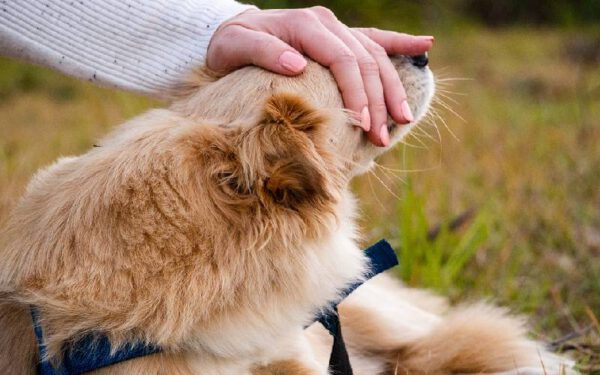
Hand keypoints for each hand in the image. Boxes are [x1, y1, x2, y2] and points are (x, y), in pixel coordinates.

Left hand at [206, 6, 432, 145]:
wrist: (232, 32)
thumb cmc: (230, 46)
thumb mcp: (234, 47)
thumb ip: (263, 52)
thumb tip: (296, 64)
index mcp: (306, 25)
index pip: (343, 60)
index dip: (358, 93)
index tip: (364, 125)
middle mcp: (327, 24)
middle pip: (365, 62)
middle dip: (378, 101)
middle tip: (382, 138)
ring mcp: (337, 29)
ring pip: (376, 55)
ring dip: (392, 88)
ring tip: (404, 118)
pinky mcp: (340, 37)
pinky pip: (376, 38)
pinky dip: (400, 43)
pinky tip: (425, 47)